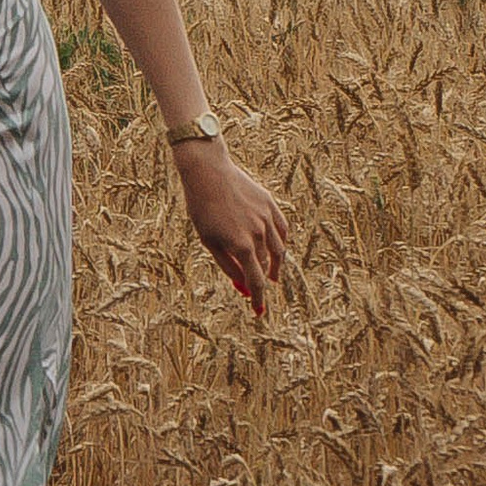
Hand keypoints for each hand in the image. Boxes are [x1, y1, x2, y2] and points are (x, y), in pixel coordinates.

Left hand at [175, 139, 286, 310]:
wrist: (208, 172)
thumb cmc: (202, 208)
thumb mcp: (209, 241)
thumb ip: (228, 265)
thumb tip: (243, 286)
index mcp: (241, 245)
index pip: (256, 281)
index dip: (259, 299)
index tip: (259, 312)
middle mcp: (259, 233)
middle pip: (267, 266)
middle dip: (263, 280)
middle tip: (258, 290)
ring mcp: (267, 218)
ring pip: (279, 250)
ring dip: (276, 266)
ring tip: (272, 274)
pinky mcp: (270, 204)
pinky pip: (283, 229)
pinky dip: (281, 243)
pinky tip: (277, 250)